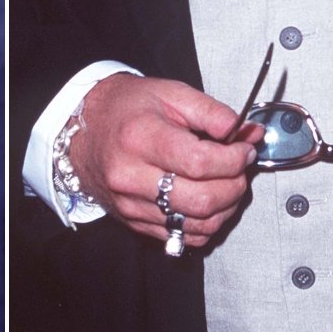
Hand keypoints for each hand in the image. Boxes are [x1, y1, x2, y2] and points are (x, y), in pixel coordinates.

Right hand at [72, 72, 263, 249]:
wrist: (84, 129)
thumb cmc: (125, 108)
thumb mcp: (170, 94)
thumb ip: (212, 113)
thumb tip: (249, 134)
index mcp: (139, 137)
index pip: (200, 163)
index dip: (234, 160)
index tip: (244, 150)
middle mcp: (131, 176)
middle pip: (202, 200)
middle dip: (234, 186)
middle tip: (239, 169)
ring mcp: (131, 204)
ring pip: (197, 225)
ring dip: (225, 208)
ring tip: (226, 184)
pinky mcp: (133, 222)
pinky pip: (183, 237)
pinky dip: (206, 224)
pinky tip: (208, 202)